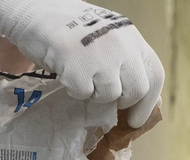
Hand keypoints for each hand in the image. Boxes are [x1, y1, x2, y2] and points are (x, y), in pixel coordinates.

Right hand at [0, 0, 163, 126]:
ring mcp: (101, 53)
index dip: (149, 102)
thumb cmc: (70, 29)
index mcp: (130, 35)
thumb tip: (140, 101)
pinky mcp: (78, 64)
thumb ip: (124, 61)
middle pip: (138, 89)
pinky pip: (83, 93)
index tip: (136, 120)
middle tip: (106, 100)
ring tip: (80, 75)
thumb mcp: (106, 37)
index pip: (155, 74)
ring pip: (110, 94)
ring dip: (94, 94)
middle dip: (123, 101)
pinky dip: (73, 90)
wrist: (34, 10)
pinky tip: (66, 72)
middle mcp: (120, 42)